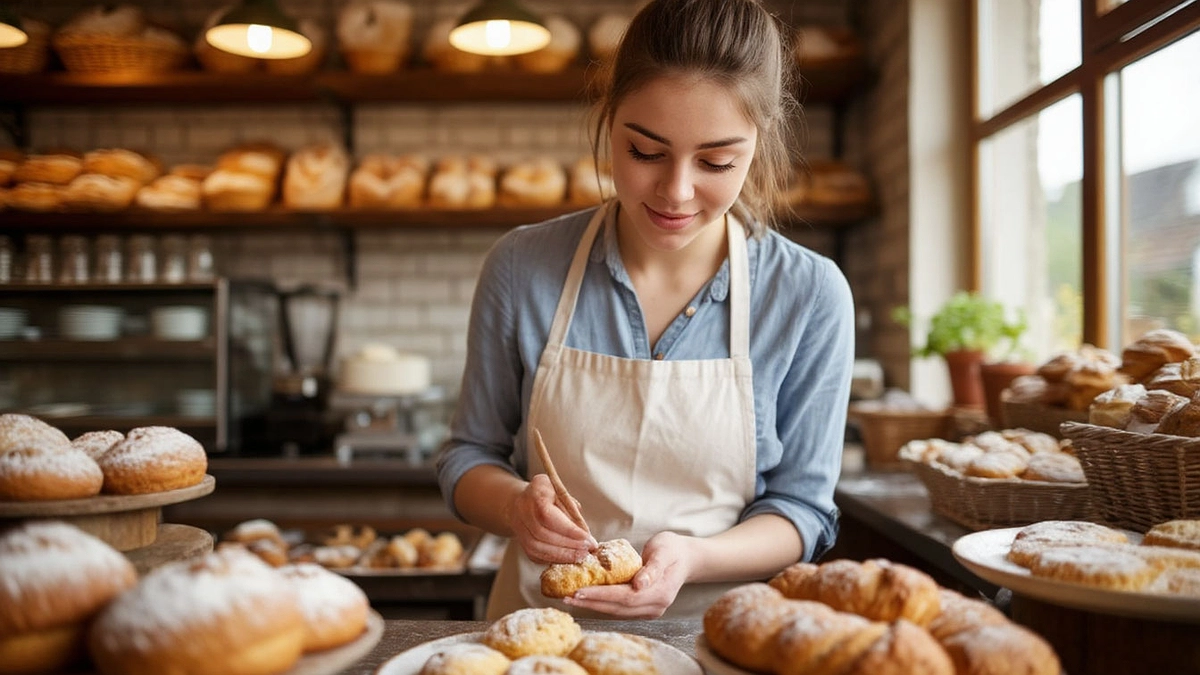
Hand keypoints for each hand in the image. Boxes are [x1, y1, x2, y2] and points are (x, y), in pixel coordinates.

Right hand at [506, 474, 596, 563]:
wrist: (524, 500)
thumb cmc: (549, 495)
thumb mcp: (563, 492)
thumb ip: (572, 510)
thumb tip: (584, 532)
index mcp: (536, 492)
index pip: (548, 516)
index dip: (569, 530)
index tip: (588, 539)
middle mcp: (522, 510)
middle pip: (542, 534)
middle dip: (568, 545)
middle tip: (587, 549)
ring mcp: (518, 527)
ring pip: (537, 548)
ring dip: (561, 555)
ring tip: (580, 556)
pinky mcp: (521, 541)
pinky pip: (535, 555)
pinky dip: (553, 559)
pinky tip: (567, 558)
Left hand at [563, 531, 692, 618]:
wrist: (685, 558)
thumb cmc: (672, 550)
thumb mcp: (664, 551)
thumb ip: (652, 568)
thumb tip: (639, 585)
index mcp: (661, 592)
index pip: (626, 597)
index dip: (602, 595)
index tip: (580, 591)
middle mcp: (655, 607)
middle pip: (618, 608)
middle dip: (591, 603)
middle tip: (567, 597)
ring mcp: (650, 611)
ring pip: (617, 611)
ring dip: (593, 605)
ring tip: (570, 599)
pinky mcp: (643, 609)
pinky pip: (619, 609)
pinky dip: (601, 604)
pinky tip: (586, 598)